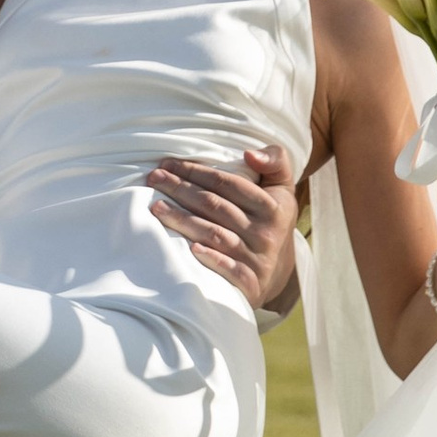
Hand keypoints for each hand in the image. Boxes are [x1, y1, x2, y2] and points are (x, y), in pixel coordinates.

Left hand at [145, 140, 301, 308]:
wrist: (278, 271)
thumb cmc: (270, 220)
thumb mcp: (281, 189)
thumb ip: (275, 161)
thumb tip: (249, 154)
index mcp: (272, 206)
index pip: (228, 183)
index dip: (196, 171)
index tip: (168, 164)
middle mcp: (265, 232)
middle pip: (215, 206)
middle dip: (181, 190)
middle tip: (154, 179)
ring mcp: (257, 259)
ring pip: (215, 234)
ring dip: (183, 220)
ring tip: (157, 207)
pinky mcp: (250, 283)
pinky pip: (229, 270)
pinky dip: (211, 259)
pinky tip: (191, 248)